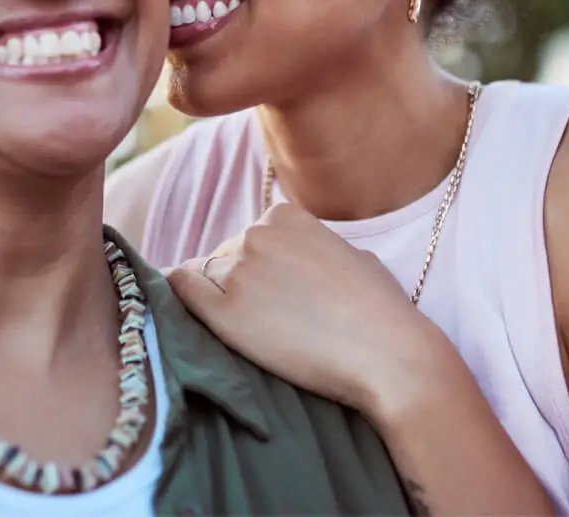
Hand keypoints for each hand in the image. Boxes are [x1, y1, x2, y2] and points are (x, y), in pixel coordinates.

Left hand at [167, 201, 454, 419]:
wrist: (388, 355)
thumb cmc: (379, 310)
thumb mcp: (349, 254)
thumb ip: (313, 247)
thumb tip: (295, 258)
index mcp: (284, 214)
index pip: (251, 237)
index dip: (260, 267)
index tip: (276, 294)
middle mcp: (255, 234)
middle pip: (226, 256)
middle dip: (239, 283)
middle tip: (268, 319)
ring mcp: (238, 271)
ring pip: (205, 276)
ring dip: (219, 298)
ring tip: (251, 330)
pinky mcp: (225, 313)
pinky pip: (182, 290)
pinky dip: (180, 296)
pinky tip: (184, 311)